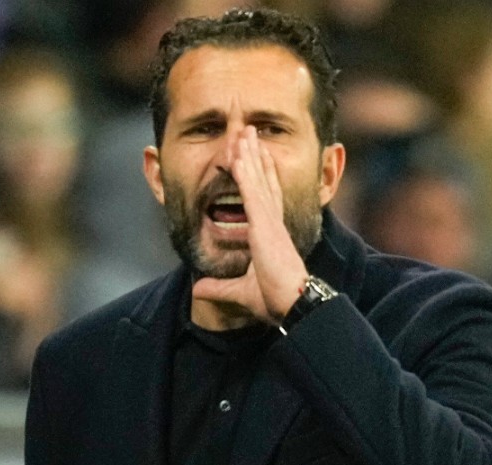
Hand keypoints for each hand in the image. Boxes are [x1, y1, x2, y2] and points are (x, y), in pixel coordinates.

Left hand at [192, 126, 308, 324]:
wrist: (294, 306)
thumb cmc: (275, 302)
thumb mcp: (241, 293)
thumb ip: (219, 288)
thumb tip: (198, 289)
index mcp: (272, 236)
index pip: (266, 199)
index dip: (263, 176)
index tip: (259, 157)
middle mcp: (273, 223)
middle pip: (263, 181)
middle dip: (256, 156)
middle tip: (250, 133)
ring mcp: (269, 222)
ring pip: (257, 180)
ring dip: (250, 154)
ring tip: (244, 131)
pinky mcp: (264, 225)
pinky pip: (253, 192)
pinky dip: (246, 172)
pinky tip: (239, 154)